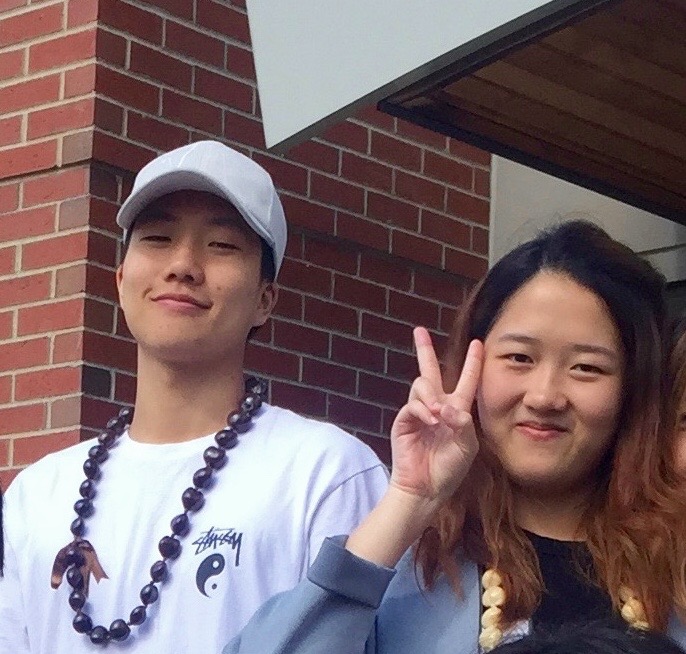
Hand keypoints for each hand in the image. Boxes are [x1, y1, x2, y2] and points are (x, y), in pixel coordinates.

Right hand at [390, 326, 482, 505]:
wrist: (426, 488)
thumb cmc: (450, 469)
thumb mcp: (466, 447)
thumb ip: (462, 424)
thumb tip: (446, 406)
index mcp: (456, 411)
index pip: (466, 381)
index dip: (472, 363)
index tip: (478, 343)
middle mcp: (436, 407)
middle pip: (430, 371)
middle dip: (424, 350)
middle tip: (419, 330)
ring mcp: (418, 413)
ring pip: (421, 385)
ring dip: (430, 395)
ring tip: (435, 414)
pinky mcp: (404, 421)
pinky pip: (412, 404)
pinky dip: (421, 410)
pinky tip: (429, 420)